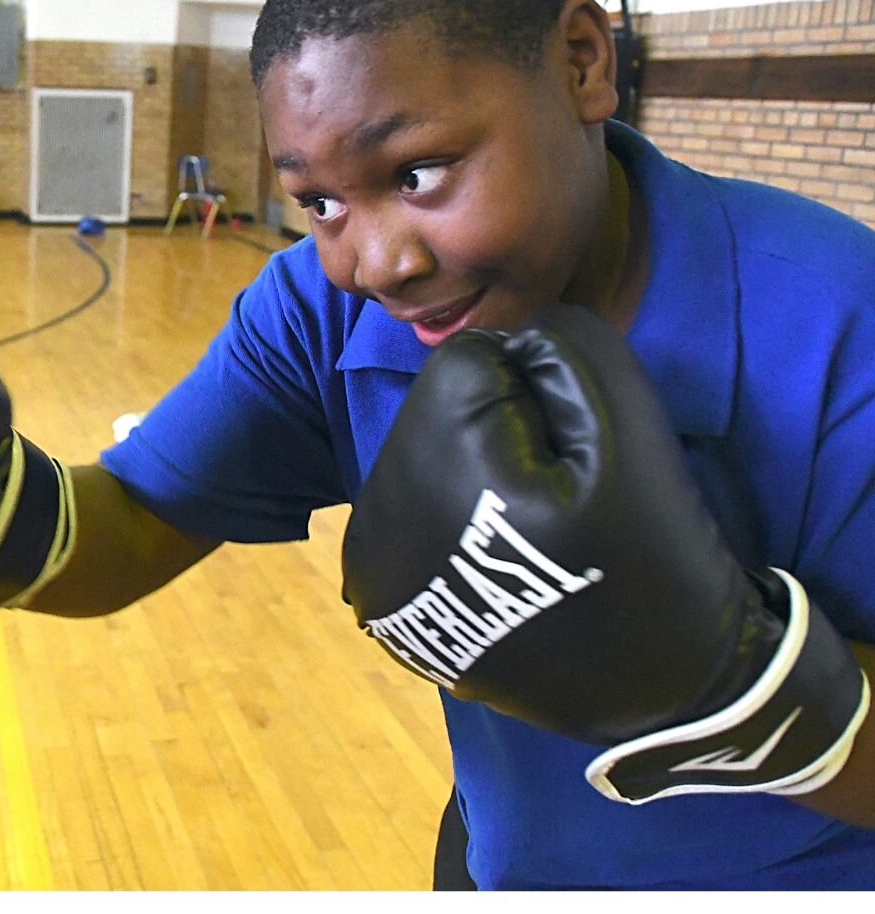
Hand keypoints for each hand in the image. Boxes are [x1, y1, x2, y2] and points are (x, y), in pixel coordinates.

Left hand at [341, 303, 869, 802]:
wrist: (660, 692)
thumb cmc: (653, 555)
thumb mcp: (629, 429)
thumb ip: (566, 350)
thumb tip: (507, 338)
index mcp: (443, 471)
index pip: (467, 363)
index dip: (534, 391)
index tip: (569, 456)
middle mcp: (382, 519)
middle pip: (431, 409)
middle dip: (489, 430)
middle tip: (551, 502)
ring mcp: (369, 568)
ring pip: (415, 455)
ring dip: (463, 472)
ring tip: (523, 536)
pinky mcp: (375, 599)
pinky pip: (405, 510)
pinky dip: (445, 518)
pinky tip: (490, 563)